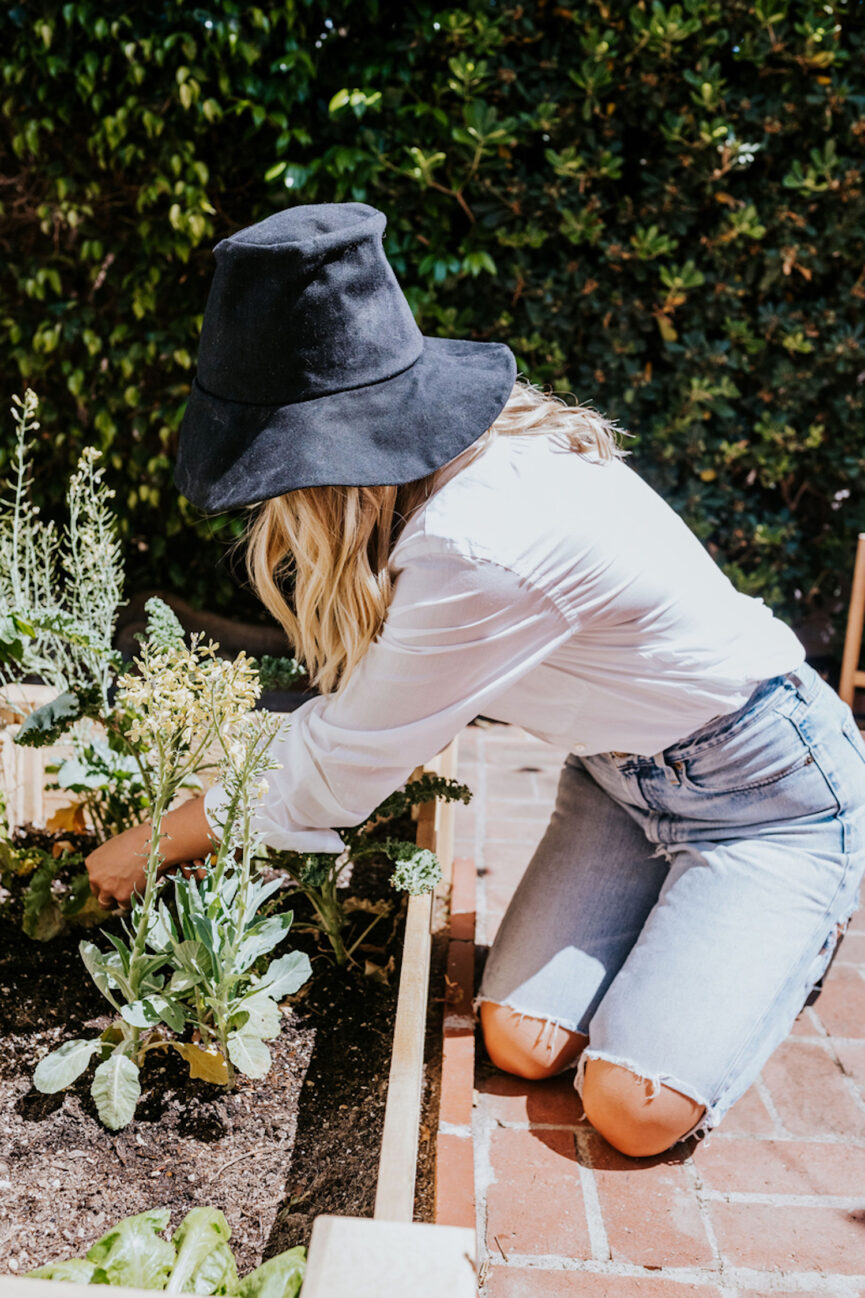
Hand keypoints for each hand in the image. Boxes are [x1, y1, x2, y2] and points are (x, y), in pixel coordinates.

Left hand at [86, 796, 216, 908]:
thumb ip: (111, 861)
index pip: (94, 879)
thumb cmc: (140, 840)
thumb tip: (117, 872)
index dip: (106, 882)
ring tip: (132, 893)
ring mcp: (107, 888)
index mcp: (92, 862)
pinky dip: (133, 900)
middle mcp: (95, 876)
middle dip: (108, 894)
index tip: (116, 882)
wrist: (154, 843)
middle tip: (122, 891)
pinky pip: (125, 905)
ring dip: (117, 900)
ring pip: (106, 904)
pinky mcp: (121, 896)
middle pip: (97, 893)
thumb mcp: (117, 847)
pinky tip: (141, 888)